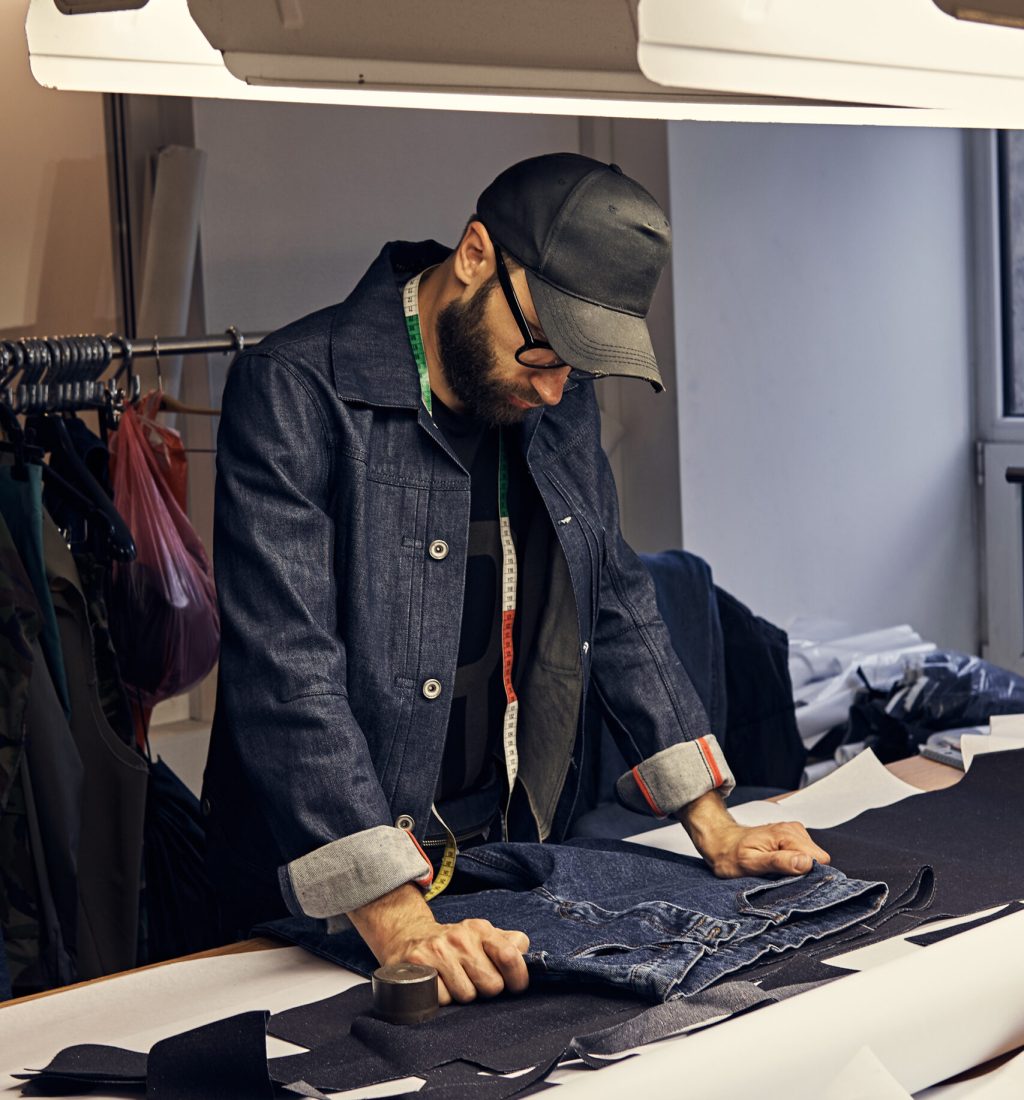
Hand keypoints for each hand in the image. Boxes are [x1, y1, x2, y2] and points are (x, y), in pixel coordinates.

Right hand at [348, 884, 529, 1004]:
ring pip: (467, 996)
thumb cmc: (454, 944)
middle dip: (485, 991)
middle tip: (473, 981)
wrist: (408, 936)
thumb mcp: (482, 937)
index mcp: (481, 929)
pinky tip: (437, 986)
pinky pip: (442, 999)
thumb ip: (508, 944)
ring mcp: (438, 949)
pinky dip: (441, 999)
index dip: (517, 978)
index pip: (511, 956)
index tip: (514, 986)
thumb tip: (526, 952)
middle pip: (491, 985)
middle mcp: (461, 936)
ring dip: (461, 996)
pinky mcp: (418, 963)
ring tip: (453, 982)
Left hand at [678, 791, 829, 877]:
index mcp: (786, 835)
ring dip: (798, 869)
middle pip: (818, 859)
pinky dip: (795, 864)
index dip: (810, 875)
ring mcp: (793, 832)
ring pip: (812, 858)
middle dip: (804, 872)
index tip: (792, 881)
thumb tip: (806, 863)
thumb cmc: (731, 855)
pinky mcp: (791, 838)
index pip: (819, 859)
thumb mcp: (751, 864)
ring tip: (775, 870)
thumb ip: (779, 862)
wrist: (720, 842)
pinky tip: (778, 866)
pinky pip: (805, 855)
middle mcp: (793, 830)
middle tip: (780, 877)